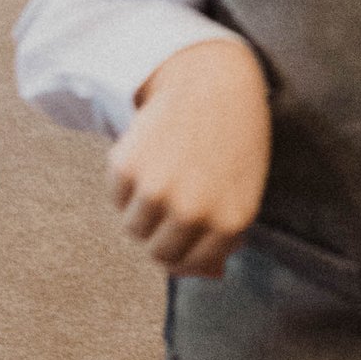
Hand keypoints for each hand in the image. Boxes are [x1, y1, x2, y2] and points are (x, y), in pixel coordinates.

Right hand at [108, 38, 272, 280]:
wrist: (212, 82)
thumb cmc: (233, 141)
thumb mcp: (244, 191)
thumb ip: (225, 237)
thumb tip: (209, 277)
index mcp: (229, 223)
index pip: (190, 265)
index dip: (183, 252)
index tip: (183, 231)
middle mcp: (193, 213)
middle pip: (156, 254)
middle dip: (160, 235)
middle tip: (170, 201)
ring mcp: (158, 192)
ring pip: (132, 228)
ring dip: (141, 208)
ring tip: (164, 171)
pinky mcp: (127, 169)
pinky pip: (116, 197)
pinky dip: (126, 182)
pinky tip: (151, 152)